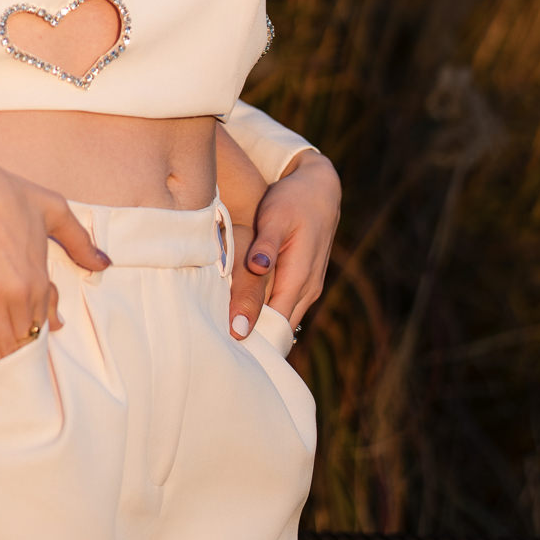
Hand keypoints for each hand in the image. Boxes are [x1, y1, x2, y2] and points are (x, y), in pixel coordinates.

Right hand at [0, 159, 110, 400]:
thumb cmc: (7, 191)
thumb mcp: (54, 210)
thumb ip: (81, 241)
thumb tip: (105, 264)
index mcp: (40, 278)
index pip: (42, 323)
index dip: (33, 338)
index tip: (27, 350)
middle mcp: (19, 295)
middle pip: (19, 342)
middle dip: (14, 360)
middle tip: (9, 383)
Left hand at [229, 151, 340, 343]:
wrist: (319, 190)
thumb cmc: (293, 201)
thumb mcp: (275, 217)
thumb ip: (266, 245)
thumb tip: (256, 267)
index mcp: (300, 275)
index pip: (276, 320)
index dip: (253, 333)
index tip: (226, 345)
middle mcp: (308, 288)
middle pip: (280, 327)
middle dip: (255, 338)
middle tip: (219, 349)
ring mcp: (308, 287)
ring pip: (283, 320)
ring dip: (260, 329)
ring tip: (225, 340)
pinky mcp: (302, 282)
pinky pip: (284, 308)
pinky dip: (266, 316)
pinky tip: (241, 317)